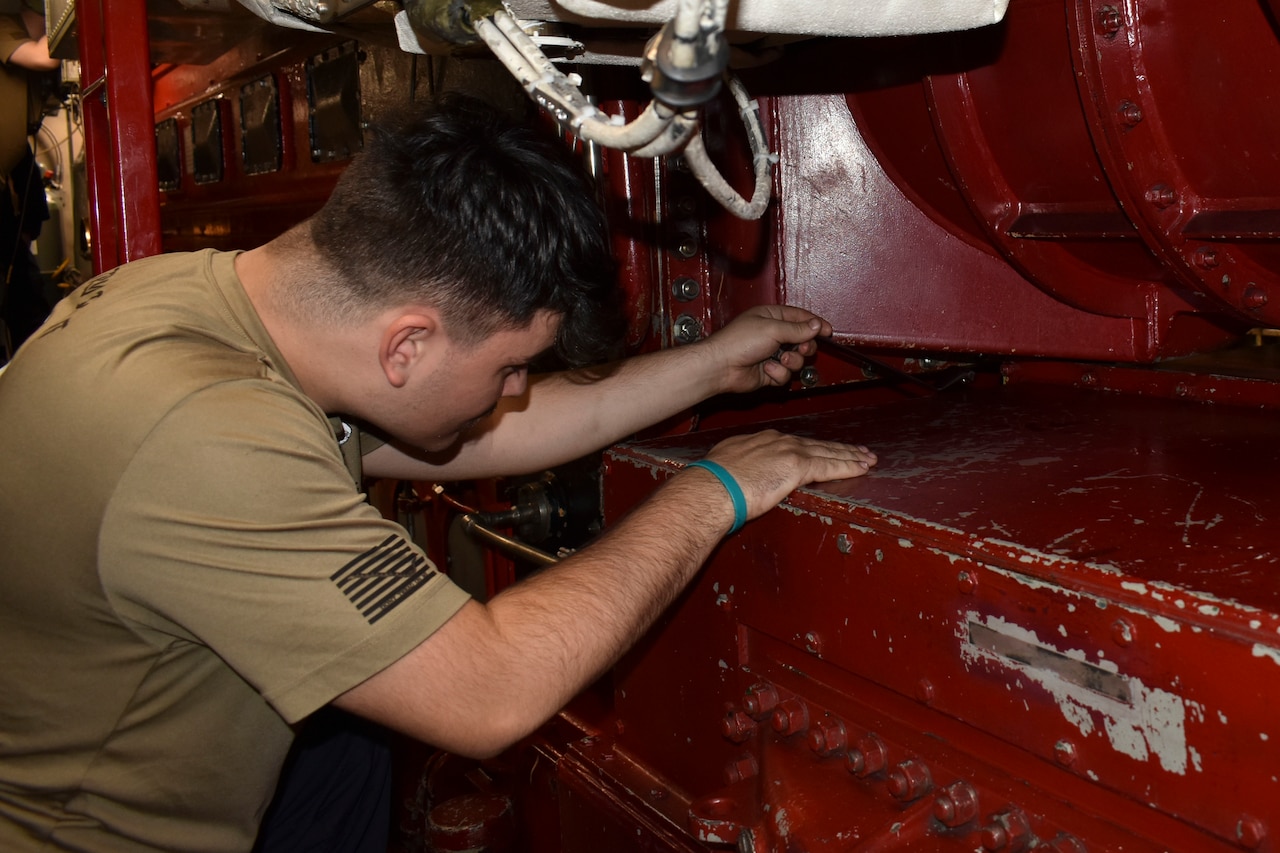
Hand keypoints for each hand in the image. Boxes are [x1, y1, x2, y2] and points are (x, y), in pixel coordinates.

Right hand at [693, 430, 876, 521]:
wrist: (711, 487)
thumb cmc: (712, 483)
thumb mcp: (727, 465)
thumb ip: (743, 467)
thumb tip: (743, 476)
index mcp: (762, 440)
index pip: (797, 443)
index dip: (815, 447)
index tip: (826, 449)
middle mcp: (778, 440)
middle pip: (817, 444)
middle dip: (839, 448)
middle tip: (859, 451)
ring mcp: (789, 451)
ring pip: (828, 452)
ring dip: (849, 456)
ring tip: (867, 459)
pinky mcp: (797, 466)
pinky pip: (829, 466)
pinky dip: (847, 467)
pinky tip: (861, 468)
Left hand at [695, 305, 833, 393]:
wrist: (721, 366)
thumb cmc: (738, 342)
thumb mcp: (772, 329)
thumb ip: (797, 329)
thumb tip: (816, 326)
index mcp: (772, 317)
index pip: (800, 318)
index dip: (815, 324)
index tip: (828, 331)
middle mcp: (772, 335)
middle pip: (802, 341)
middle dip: (804, 347)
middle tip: (801, 349)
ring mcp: (771, 354)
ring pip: (796, 361)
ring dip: (790, 362)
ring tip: (779, 360)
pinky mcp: (769, 372)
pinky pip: (785, 375)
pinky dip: (777, 374)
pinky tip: (766, 369)